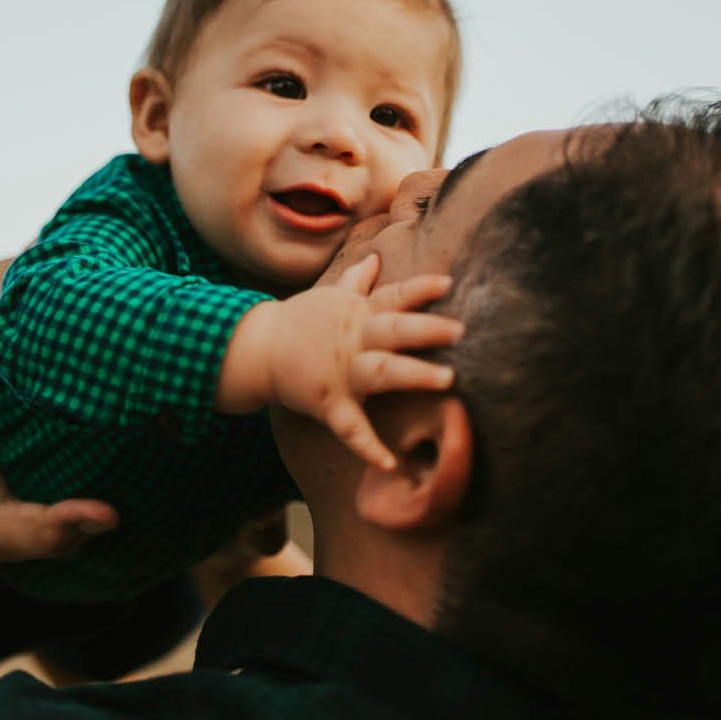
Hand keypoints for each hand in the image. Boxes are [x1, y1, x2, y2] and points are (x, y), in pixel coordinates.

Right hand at [218, 256, 463, 471]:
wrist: (259, 348)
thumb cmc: (303, 321)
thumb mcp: (331, 297)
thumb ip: (358, 280)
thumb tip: (376, 255)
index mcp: (359, 314)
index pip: (394, 296)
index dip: (421, 289)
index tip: (449, 283)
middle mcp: (354, 340)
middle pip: (393, 329)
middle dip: (426, 329)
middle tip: (461, 330)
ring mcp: (341, 372)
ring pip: (381, 372)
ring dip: (414, 374)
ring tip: (448, 380)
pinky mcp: (327, 402)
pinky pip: (349, 426)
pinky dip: (367, 446)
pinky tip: (389, 463)